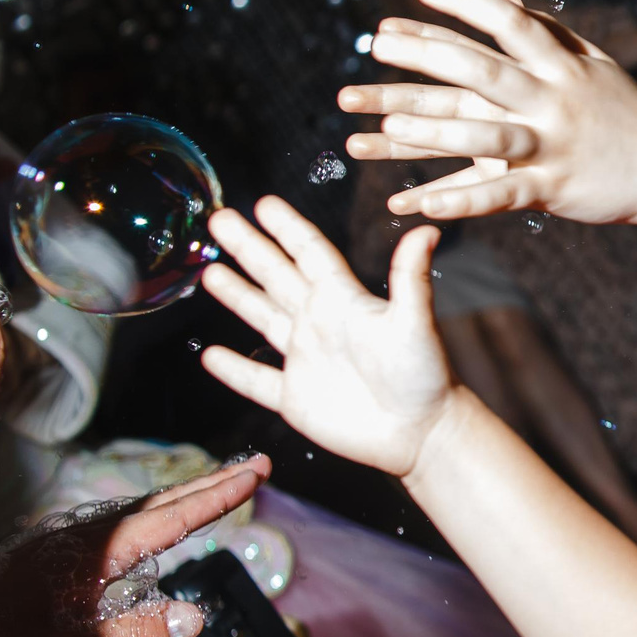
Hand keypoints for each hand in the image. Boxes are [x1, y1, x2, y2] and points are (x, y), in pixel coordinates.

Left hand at [0, 455, 270, 636]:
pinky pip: (117, 520)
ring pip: (138, 508)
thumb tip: (198, 617)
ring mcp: (66, 539)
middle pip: (160, 502)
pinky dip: (151, 511)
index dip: (218, 497)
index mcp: (96, 553)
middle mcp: (84, 536)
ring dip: (182, 495)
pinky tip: (151, 523)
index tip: (257, 474)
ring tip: (216, 487)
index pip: (172, 518)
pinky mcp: (52, 549)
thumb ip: (136, 633)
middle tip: (256, 466)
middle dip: (211, 484)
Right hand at [199, 199, 457, 478]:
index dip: (287, 229)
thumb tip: (426, 229)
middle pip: (276, 277)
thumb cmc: (424, 375)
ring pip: (263, 319)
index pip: (309, 254)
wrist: (421, 432)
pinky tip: (210, 356)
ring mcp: (306, 360)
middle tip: (220, 218)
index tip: (264, 203)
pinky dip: (234, 370)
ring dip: (237, 296)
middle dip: (248, 248)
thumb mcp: (414, 321)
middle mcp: (321, 324)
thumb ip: (411, 277)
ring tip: (209, 272)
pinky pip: (256, 381)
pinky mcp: (295, 398)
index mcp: (345, 301)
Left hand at [341, 0, 636, 224]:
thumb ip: (550, 36)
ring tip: (382, 128)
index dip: (466, 3)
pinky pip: (499, 195)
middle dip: (426, 57)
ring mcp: (552, 145)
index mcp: (561, 67)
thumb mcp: (594, 66)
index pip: (509, 25)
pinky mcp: (553, 188)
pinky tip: (416, 206)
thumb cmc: (627, 112)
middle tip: (374, 45)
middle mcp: (553, 101)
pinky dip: (458, 201)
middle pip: (483, 72)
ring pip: (485, 136)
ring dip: (431, 133)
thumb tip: (507, 6)